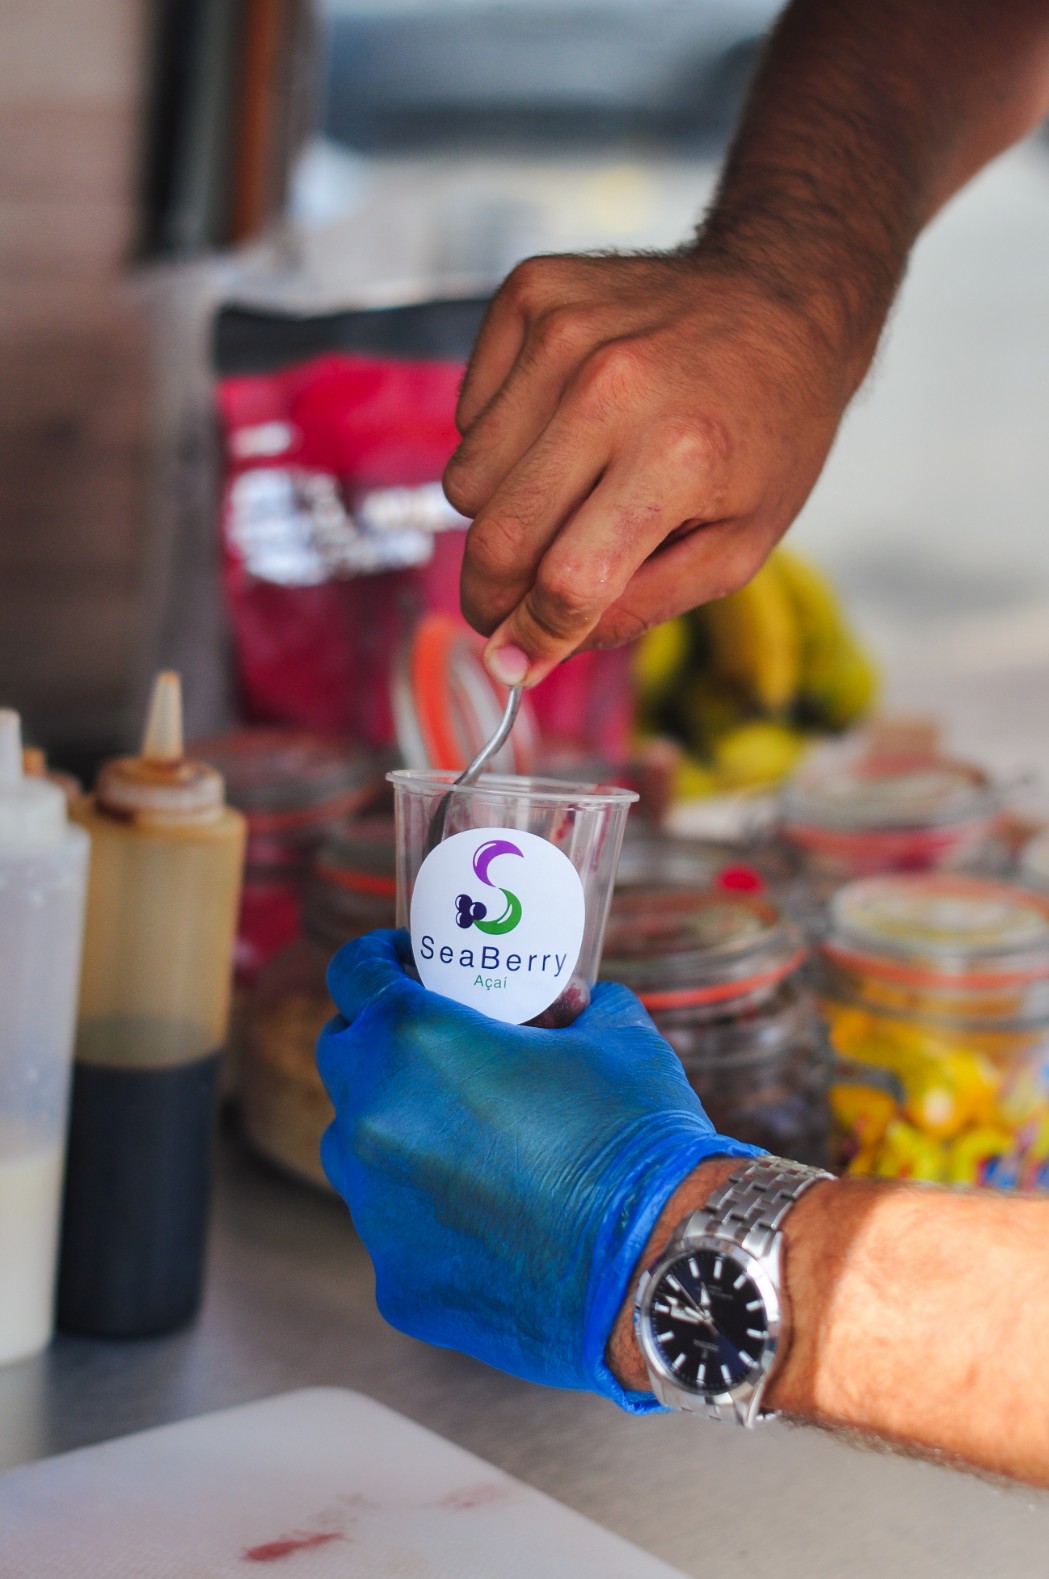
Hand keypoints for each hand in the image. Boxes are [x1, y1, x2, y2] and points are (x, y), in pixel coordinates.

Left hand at [317, 929, 758, 1408]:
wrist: (661, 1265)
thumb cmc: (640, 1136)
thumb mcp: (617, 1034)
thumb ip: (576, 1005)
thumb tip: (570, 1006)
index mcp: (412, 1039)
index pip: (353, 973)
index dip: (378, 959)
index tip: (407, 965)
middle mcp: (372, 1119)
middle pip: (340, 1056)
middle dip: (378, 1043)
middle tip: (436, 1048)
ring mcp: (375, 1208)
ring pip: (354, 1148)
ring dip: (391, 1129)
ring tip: (462, 1136)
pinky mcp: (395, 1282)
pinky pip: (394, 1230)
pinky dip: (428, 1215)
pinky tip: (491, 1219)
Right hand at [443, 251, 854, 686]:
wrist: (782, 298)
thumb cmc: (766, 434)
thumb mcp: (737, 549)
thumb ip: (634, 610)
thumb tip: (528, 658)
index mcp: (678, 458)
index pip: (569, 580)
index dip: (534, 637)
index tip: (517, 659)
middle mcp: (612, 389)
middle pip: (499, 537)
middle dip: (492, 596)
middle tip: (509, 607)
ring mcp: (564, 333)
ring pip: (467, 480)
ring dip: (500, 512)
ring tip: (563, 494)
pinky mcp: (531, 294)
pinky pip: (467, 415)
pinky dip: (498, 441)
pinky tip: (558, 427)